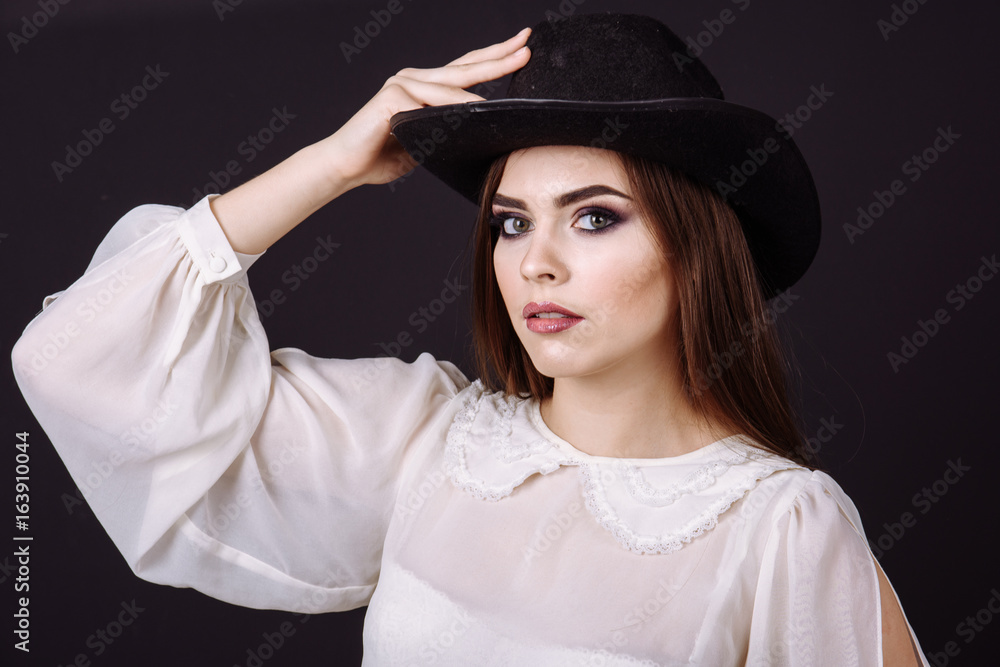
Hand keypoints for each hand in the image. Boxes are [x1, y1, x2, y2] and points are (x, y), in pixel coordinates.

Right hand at [320, 27, 531, 188]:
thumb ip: (447, 131)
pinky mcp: (392, 96)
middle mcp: (413, 79)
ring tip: (514, 71)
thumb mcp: (426, 142)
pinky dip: (454, 105)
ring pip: (451, 85)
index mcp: (423, 88)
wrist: (346, 165)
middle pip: (464, 66)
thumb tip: (477, 133)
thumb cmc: (382, 157)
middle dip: (498, 56)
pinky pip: (432, 102)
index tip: (521, 48)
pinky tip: (473, 107)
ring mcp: (402, 84)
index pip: (464, 69)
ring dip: (483, 81)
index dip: (493, 58)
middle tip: (526, 44)